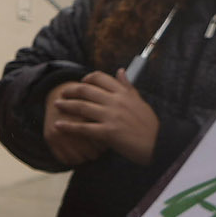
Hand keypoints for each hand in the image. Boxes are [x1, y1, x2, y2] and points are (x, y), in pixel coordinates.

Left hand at [46, 71, 160, 165]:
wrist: (159, 145)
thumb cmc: (150, 126)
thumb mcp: (140, 102)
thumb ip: (128, 87)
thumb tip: (120, 71)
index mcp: (124, 93)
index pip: (100, 78)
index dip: (87, 79)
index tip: (80, 82)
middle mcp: (116, 101)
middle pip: (86, 90)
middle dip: (71, 90)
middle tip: (62, 92)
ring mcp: (111, 116)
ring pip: (82, 107)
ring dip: (66, 105)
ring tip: (56, 105)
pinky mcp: (108, 132)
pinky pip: (83, 128)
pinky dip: (69, 126)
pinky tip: (58, 125)